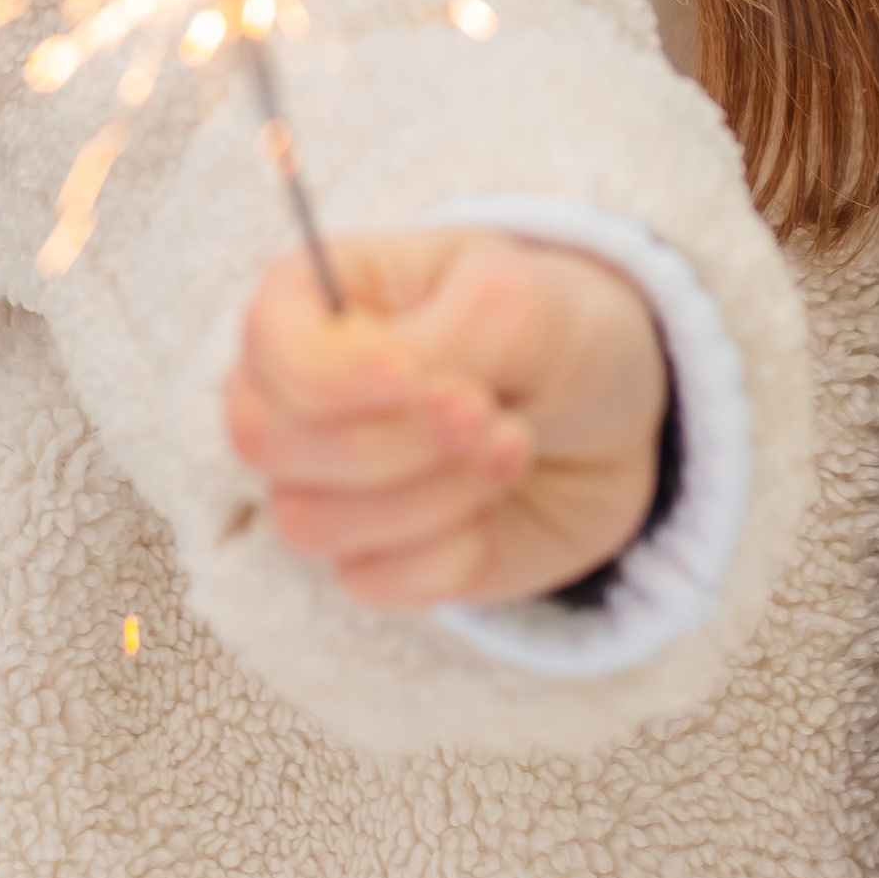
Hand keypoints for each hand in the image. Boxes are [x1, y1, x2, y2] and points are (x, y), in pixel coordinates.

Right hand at [224, 228, 668, 609]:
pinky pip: (369, 580)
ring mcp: (328, 481)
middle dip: (384, 439)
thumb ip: (441, 342)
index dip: (330, 370)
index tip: (416, 373)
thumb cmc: (550, 329)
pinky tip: (495, 498)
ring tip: (512, 442)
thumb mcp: (513, 304)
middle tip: (483, 412)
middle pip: (264, 438)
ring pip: (308, 520)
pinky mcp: (370, 556)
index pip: (267, 337)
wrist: (614, 417)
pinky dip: (447, 548)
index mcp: (319, 297)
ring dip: (428, 494)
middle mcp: (302, 392)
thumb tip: (388, 389)